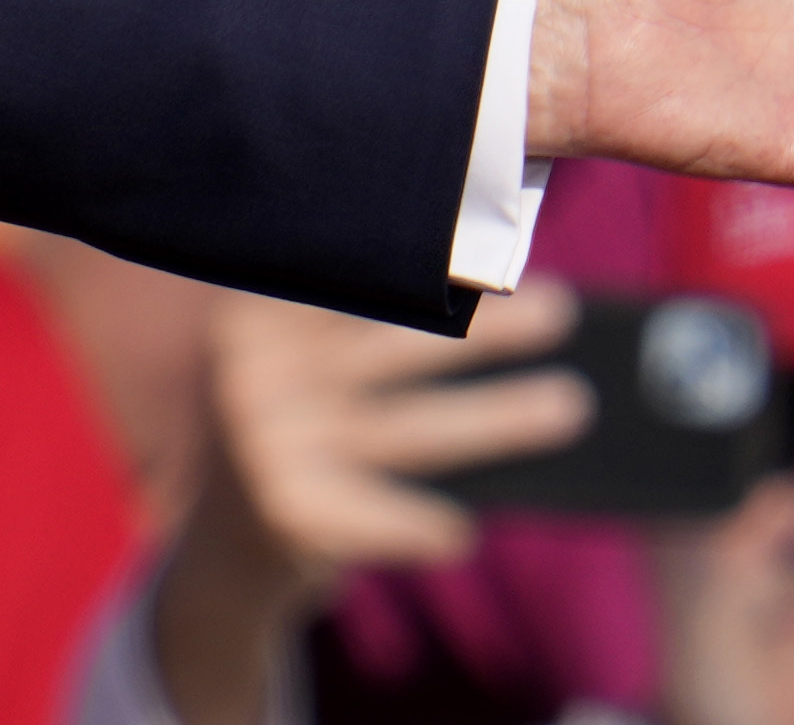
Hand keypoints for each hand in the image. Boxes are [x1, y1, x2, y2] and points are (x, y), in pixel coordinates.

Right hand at [152, 286, 589, 724]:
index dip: (422, 261)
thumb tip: (476, 274)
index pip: (350, 277)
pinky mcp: (287, 513)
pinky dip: (416, 525)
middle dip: (483, 330)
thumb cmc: (289, 433)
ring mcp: (267, 444)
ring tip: (569, 404)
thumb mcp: (293, 362)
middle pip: (393, 344)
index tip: (494, 243)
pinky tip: (459, 533)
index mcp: (249, 316)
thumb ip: (351, 319)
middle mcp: (252, 372)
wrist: (224, 550)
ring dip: (498, 417)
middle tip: (559, 308)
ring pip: (411, 428)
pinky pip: (377, 514)